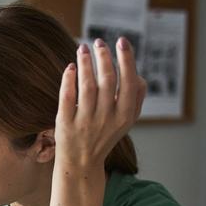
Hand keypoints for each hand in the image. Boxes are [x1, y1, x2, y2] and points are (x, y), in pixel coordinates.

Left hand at [55, 37, 146, 169]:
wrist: (81, 164)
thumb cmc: (104, 136)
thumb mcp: (125, 122)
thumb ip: (136, 99)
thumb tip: (139, 75)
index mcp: (124, 116)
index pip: (129, 82)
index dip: (126, 59)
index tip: (121, 41)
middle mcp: (106, 118)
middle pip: (107, 80)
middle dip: (103, 56)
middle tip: (98, 42)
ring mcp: (85, 122)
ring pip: (87, 86)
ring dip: (86, 63)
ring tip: (82, 48)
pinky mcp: (65, 124)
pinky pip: (67, 97)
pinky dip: (69, 80)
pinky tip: (70, 67)